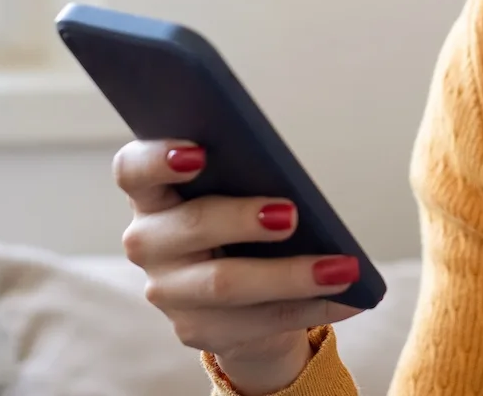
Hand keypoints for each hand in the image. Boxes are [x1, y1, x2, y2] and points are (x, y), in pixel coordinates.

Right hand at [113, 140, 364, 394]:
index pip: (134, 170)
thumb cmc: (238, 218)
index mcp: (152, 193)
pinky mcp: (196, 330)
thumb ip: (245, 174)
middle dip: (242, 219)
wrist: (237, 295)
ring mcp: (168, 292)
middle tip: (291, 214)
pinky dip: (309, 307)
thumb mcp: (237, 190)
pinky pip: (256, 321)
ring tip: (342, 267)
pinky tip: (348, 297)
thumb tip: (288, 176)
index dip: (159, 159)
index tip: (200, 151)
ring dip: (290, 275)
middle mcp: (149, 242)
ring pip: (225, 284)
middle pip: (190, 226)